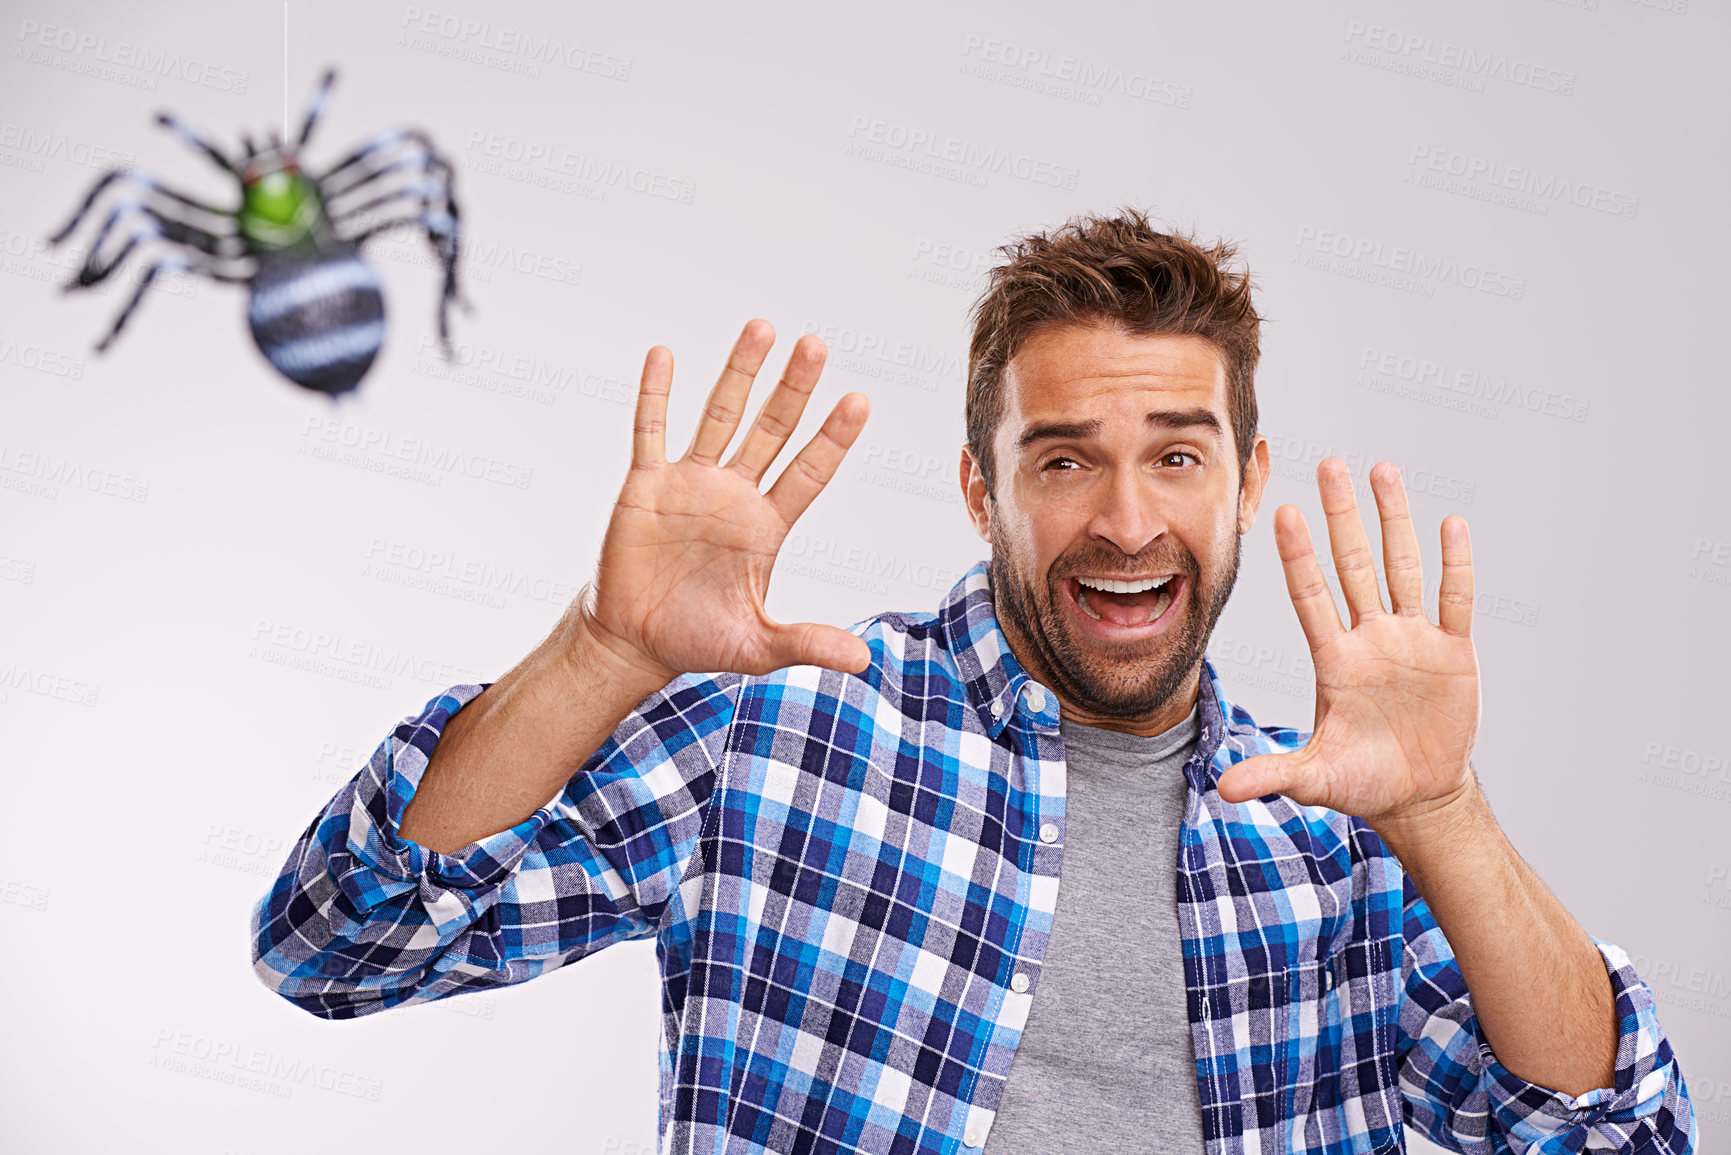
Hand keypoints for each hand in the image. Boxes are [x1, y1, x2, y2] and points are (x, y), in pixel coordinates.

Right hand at [575, 319, 872, 684]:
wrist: (634, 641)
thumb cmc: (698, 639)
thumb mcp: (758, 646)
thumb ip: (807, 643)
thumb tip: (863, 660)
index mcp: (766, 525)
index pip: (808, 472)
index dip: (832, 439)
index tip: (860, 401)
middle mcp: (734, 494)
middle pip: (771, 429)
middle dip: (793, 388)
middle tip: (816, 345)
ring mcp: (690, 483)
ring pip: (719, 415)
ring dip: (738, 373)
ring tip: (762, 328)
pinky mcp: (645, 485)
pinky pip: (651, 431)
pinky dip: (656, 395)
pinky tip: (664, 356)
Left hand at [1215, 460, 1481, 830]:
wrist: (1418, 793)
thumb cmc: (1362, 780)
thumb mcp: (1314, 778)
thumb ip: (1272, 775)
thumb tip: (1222, 792)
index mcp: (1334, 661)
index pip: (1310, 595)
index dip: (1299, 556)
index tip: (1283, 511)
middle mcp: (1369, 638)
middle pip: (1353, 564)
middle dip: (1342, 516)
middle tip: (1330, 465)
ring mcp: (1411, 641)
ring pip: (1401, 567)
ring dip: (1394, 521)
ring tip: (1382, 471)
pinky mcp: (1453, 652)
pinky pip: (1455, 599)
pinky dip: (1455, 564)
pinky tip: (1451, 524)